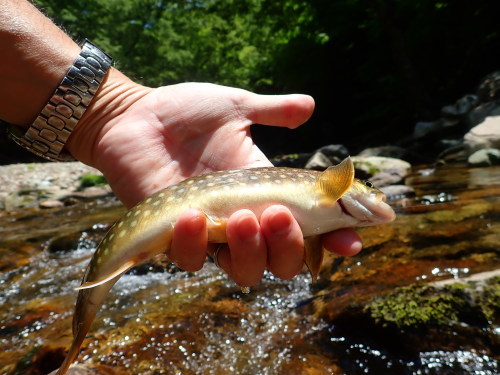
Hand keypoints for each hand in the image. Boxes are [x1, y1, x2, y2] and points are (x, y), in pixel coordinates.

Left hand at [68, 70, 361, 286]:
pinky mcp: (175, 237)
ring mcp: (210, 233)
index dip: (332, 239)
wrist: (134, 117)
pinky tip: (192, 213)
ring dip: (250, 250)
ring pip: (243, 270)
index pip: (308, 226)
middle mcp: (243, 218)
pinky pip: (191, 260)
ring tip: (242, 217)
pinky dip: (194, 243)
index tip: (350, 240)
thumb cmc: (184, 112)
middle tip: (278, 213)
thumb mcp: (234, 107)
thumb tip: (311, 106)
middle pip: (281, 261)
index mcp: (264, 190)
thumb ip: (272, 111)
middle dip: (289, 247)